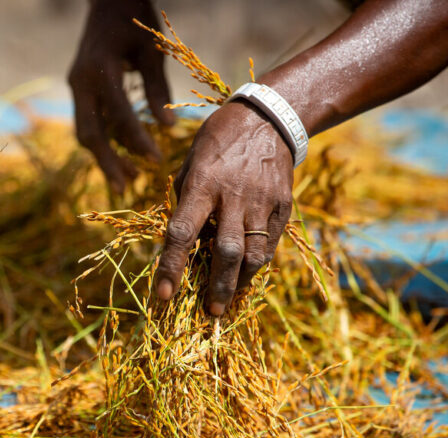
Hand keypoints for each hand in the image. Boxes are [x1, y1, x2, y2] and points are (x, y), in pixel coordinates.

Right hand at [68, 0, 173, 193]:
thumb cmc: (135, 20)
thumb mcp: (152, 52)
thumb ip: (157, 90)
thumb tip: (167, 128)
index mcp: (100, 70)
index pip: (118, 115)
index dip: (137, 140)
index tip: (156, 160)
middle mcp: (81, 82)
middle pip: (90, 133)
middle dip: (108, 162)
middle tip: (127, 187)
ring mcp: (77, 87)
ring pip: (85, 132)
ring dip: (104, 158)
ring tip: (126, 181)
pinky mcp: (79, 90)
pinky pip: (88, 123)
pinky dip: (104, 143)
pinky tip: (120, 159)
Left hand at [155, 100, 293, 314]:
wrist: (269, 117)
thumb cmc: (218, 140)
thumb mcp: (191, 162)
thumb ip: (183, 199)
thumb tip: (176, 237)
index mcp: (203, 184)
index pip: (182, 232)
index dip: (171, 266)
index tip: (164, 295)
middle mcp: (233, 196)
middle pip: (226, 251)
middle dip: (218, 286)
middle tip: (212, 311)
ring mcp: (262, 201)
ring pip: (255, 253)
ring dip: (241, 282)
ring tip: (230, 299)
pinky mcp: (283, 205)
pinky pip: (271, 242)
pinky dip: (259, 262)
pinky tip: (248, 274)